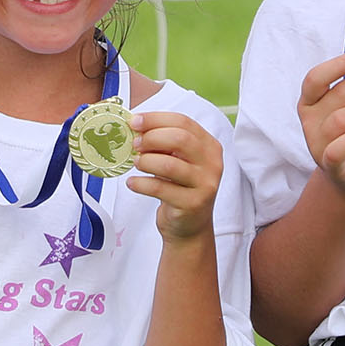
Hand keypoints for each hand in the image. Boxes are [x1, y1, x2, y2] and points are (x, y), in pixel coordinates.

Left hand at [128, 112, 223, 242]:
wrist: (190, 226)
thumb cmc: (179, 187)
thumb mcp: (177, 160)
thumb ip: (163, 143)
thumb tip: (135, 124)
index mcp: (209, 146)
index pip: (183, 122)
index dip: (155, 119)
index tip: (134, 121)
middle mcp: (212, 163)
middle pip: (180, 139)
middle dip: (151, 138)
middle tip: (134, 144)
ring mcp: (205, 184)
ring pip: (169, 164)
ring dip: (146, 161)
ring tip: (136, 163)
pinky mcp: (192, 204)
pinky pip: (160, 188)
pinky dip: (141, 183)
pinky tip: (132, 183)